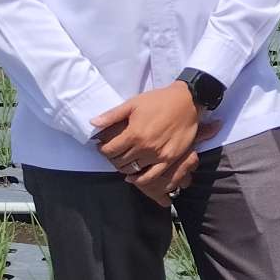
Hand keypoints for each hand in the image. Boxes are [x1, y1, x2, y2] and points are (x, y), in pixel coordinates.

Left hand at [93, 84, 220, 201]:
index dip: (102, 150)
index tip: (102, 146)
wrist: (187, 102)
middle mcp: (145, 147)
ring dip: (124, 168)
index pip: (110, 150)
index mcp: (134, 133)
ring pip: (133, 170)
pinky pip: (151, 176)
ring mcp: (158, 155)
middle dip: (112, 158)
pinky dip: (139, 179)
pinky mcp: (169, 159)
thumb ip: (112, 115)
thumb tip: (93, 123)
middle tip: (112, 153)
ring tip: (123, 161)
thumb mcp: (133, 103)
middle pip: (120, 162)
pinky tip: (134, 177)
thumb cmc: (159, 100)